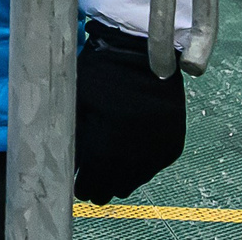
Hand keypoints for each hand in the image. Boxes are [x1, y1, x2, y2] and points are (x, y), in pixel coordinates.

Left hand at [75, 21, 185, 202]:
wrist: (144, 53)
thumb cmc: (101, 72)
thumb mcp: (77, 101)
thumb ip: (72, 135)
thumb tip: (69, 163)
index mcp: (107, 145)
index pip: (92, 183)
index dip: (81, 187)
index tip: (75, 186)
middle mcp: (136, 155)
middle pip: (114, 187)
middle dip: (99, 186)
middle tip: (89, 181)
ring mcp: (158, 152)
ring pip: (135, 181)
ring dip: (120, 177)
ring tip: (107, 167)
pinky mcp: (172, 146)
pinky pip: (152, 167)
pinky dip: (139, 165)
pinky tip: (128, 153)